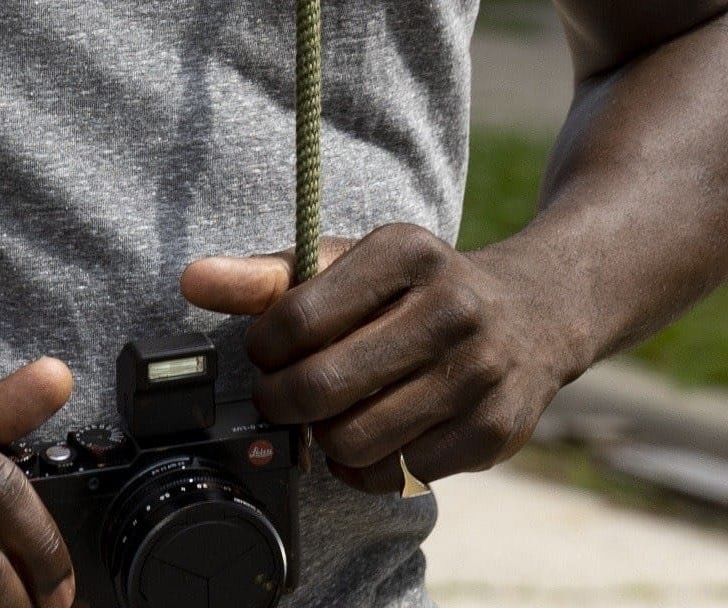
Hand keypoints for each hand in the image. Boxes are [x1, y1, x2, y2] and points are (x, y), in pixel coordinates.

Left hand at [180, 227, 590, 492]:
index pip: (297, 317)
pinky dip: (373, 467)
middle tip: (282, 396)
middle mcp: (452, 308)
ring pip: (356, 440)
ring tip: (330, 415)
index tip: (266, 351)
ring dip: (325, 439)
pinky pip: (401, 475)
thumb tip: (192, 281)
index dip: (263, 347)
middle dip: (281, 402)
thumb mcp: (350, 263)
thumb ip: (269, 276)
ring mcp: (480, 372)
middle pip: (321, 387)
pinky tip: (378, 435)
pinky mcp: (496, 429)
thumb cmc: (416, 290)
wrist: (535, 314)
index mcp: (407, 252)